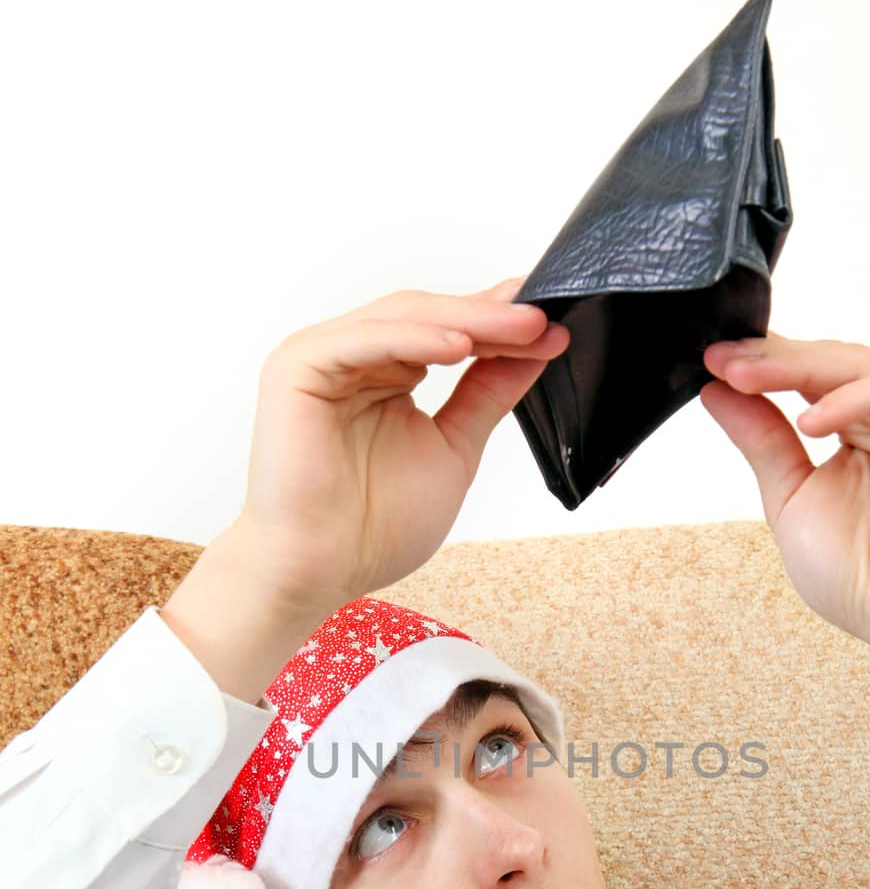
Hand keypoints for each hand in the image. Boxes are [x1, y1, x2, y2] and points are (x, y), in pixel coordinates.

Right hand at [233, 276, 569, 615]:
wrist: (321, 572)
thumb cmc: (376, 527)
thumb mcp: (454, 449)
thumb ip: (487, 396)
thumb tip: (536, 351)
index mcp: (385, 373)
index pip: (448, 331)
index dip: (500, 324)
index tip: (551, 323)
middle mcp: (354, 356)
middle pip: (430, 317)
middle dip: (492, 318)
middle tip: (542, 320)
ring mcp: (323, 357)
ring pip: (403, 318)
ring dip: (466, 320)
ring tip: (518, 328)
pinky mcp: (298, 366)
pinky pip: (366, 340)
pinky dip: (415, 338)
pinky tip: (461, 346)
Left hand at [700, 334, 869, 688]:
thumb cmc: (859, 576)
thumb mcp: (790, 498)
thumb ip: (761, 441)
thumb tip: (716, 391)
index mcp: (855, 432)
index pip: (805, 382)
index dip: (760, 367)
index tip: (710, 363)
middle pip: (827, 365)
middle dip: (770, 359)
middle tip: (723, 360)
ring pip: (857, 367)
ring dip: (797, 368)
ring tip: (747, 377)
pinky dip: (849, 399)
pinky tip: (808, 421)